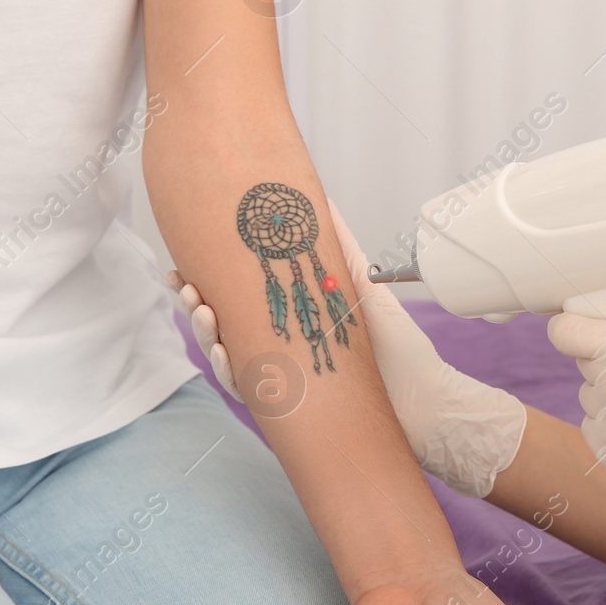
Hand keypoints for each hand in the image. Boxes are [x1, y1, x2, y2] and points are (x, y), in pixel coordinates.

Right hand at [166, 199, 527, 497]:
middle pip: (223, 325)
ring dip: (206, 334)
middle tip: (183, 285)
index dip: (206, 281)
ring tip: (202, 311)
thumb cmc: (398, 348)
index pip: (238, 298)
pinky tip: (223, 352)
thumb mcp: (365, 286)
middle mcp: (280, 349)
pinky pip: (248, 390)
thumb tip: (321, 198)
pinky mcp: (288, 406)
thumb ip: (339, 246)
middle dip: (194, 304)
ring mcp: (282, 378)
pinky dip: (229, 371)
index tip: (182, 262)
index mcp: (291, 320)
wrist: (423, 400)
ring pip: (227, 356)